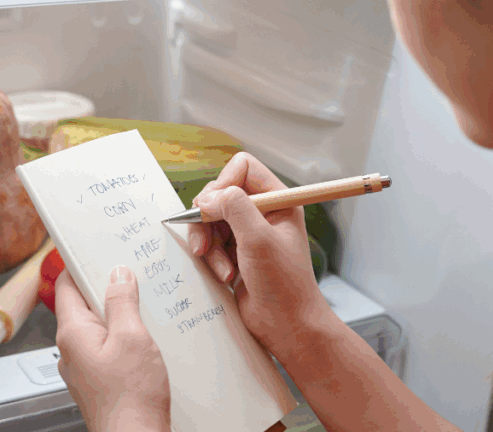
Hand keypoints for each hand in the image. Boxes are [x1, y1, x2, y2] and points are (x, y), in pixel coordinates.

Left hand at [55, 267, 171, 431]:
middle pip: (83, 305)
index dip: (79, 264)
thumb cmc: (129, 397)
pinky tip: (146, 339)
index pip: (66, 286)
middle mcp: (72, 349)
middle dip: (107, 289)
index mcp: (72, 333)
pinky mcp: (99, 379)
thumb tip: (118, 275)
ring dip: (119, 314)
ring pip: (98, 327)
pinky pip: (107, 347)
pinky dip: (124, 337)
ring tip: (144, 307)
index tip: (94, 250)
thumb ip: (122, 302)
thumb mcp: (132, 337)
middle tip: (131, 276)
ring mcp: (84, 366)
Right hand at [188, 152, 332, 355]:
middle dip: (208, 219)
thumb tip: (208, 198)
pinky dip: (211, 258)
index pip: (242, 168)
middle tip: (205, 241)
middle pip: (220, 193)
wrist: (286, 325)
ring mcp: (248, 233)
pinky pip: (210, 242)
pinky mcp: (235, 253)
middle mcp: (263, 212)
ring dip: (208, 243)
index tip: (215, 207)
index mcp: (278, 200)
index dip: (224, 183)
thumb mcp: (259, 239)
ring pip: (210, 219)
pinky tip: (225, 276)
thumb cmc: (284, 284)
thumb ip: (234, 207)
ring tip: (220, 267)